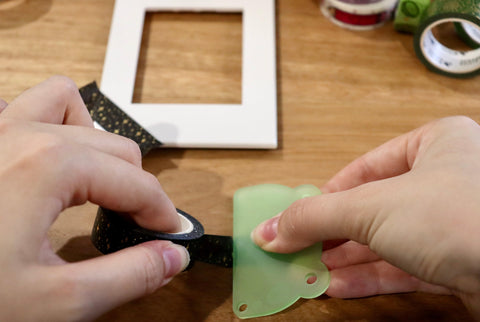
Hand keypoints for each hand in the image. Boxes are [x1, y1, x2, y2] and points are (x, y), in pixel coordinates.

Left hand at [0, 76, 188, 320]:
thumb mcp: (56, 304)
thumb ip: (129, 276)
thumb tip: (171, 257)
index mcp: (48, 166)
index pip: (137, 182)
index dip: (163, 214)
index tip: (169, 237)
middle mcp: (20, 135)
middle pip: (116, 145)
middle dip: (136, 186)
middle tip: (136, 225)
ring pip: (68, 106)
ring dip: (94, 142)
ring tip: (94, 184)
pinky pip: (23, 109)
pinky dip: (50, 128)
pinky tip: (48, 168)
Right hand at [252, 116, 479, 317]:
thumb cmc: (462, 216)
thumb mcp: (371, 207)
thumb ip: (316, 217)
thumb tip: (270, 230)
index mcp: (437, 144)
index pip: (365, 168)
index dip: (327, 194)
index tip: (298, 216)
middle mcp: (449, 181)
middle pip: (373, 208)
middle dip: (332, 233)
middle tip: (298, 248)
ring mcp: (456, 225)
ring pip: (388, 241)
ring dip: (345, 259)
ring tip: (310, 271)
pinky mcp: (461, 264)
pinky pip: (404, 267)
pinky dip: (368, 277)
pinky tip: (337, 286)